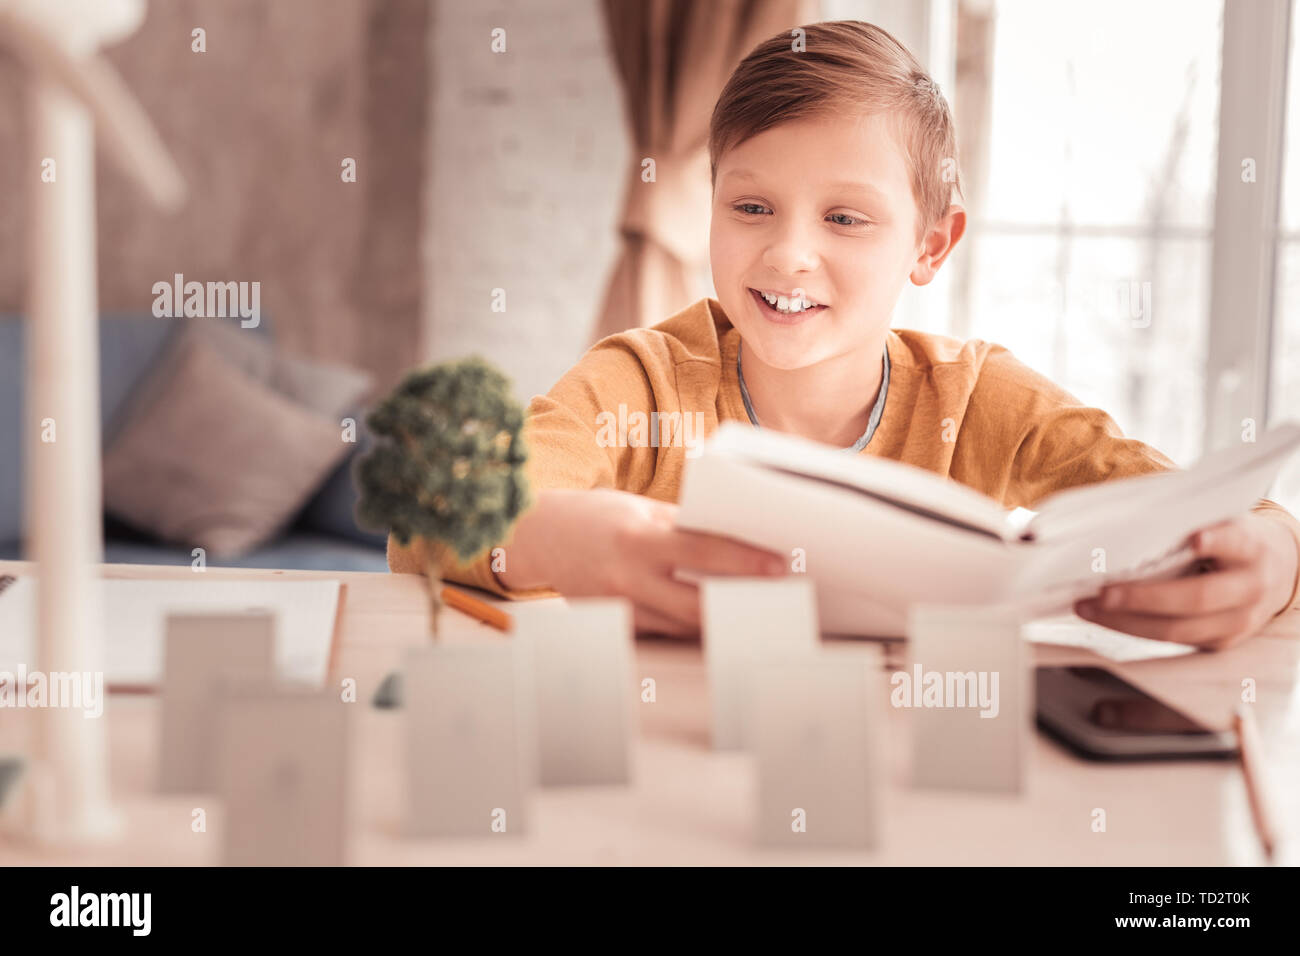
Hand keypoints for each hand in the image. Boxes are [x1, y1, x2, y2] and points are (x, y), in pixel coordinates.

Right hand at [497, 488, 788, 636]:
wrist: (539, 536)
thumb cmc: (599, 517)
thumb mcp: (641, 511)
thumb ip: (682, 527)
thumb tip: (734, 540)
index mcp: (638, 538)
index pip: (704, 551)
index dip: (745, 562)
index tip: (779, 567)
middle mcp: (627, 577)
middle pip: (698, 604)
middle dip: (740, 605)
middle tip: (775, 602)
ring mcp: (618, 608)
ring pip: (682, 627)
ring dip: (718, 623)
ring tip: (752, 615)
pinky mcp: (612, 627)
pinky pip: (659, 634)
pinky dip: (684, 629)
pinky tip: (709, 626)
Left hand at [1073, 514, 1299, 650]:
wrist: (1277, 570)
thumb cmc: (1232, 539)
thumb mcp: (1223, 521)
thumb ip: (1189, 522)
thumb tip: (1127, 520)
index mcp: (1251, 548)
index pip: (1236, 542)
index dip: (1218, 541)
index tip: (1196, 538)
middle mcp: (1249, 587)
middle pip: (1196, 597)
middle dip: (1144, 597)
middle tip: (1103, 592)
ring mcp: (1238, 621)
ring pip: (1179, 629)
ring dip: (1127, 622)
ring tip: (1089, 608)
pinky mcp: (1222, 642)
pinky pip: (1174, 642)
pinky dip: (1134, 629)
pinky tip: (1105, 618)